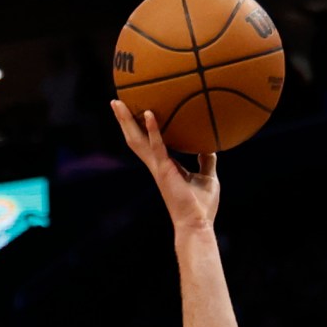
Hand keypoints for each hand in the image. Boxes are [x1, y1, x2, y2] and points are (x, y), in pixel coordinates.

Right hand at [112, 101, 219, 230]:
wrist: (197, 224)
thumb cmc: (201, 205)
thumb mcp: (207, 177)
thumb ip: (206, 160)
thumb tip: (210, 146)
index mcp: (165, 166)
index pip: (148, 142)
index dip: (139, 128)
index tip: (134, 110)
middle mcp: (157, 165)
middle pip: (135, 139)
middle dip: (124, 121)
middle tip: (116, 102)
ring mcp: (158, 168)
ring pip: (138, 140)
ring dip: (126, 121)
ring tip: (117, 103)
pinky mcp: (164, 170)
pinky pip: (157, 146)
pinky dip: (153, 129)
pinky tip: (149, 113)